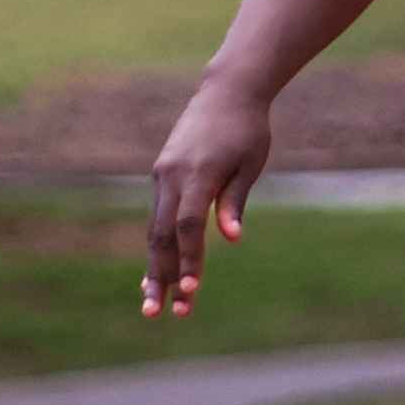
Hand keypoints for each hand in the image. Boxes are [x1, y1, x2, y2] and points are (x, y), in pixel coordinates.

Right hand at [144, 76, 275, 316]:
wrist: (227, 91)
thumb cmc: (248, 129)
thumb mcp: (250, 163)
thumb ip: (235, 200)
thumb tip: (230, 238)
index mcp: (198, 173)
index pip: (188, 226)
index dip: (189, 259)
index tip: (192, 288)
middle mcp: (172, 175)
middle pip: (161, 234)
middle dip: (160, 276)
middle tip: (159, 313)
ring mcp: (163, 174)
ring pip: (154, 229)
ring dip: (154, 268)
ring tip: (154, 305)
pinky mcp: (162, 174)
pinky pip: (156, 215)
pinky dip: (157, 246)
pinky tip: (156, 274)